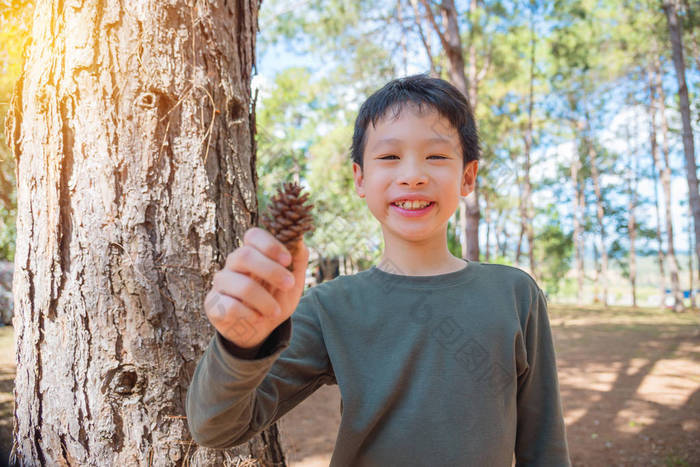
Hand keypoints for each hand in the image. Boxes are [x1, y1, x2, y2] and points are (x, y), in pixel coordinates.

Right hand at [204, 227, 309, 350]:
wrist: (260, 330)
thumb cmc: (275, 299)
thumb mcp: (293, 283)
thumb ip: (298, 262)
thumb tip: (299, 243)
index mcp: (253, 252)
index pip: (253, 235)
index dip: (270, 245)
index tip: (287, 260)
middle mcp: (233, 263)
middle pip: (244, 255)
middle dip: (271, 271)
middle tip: (289, 284)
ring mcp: (221, 282)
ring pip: (242, 285)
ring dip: (265, 301)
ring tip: (276, 312)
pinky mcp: (213, 304)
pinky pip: (231, 306)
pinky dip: (250, 314)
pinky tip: (258, 319)